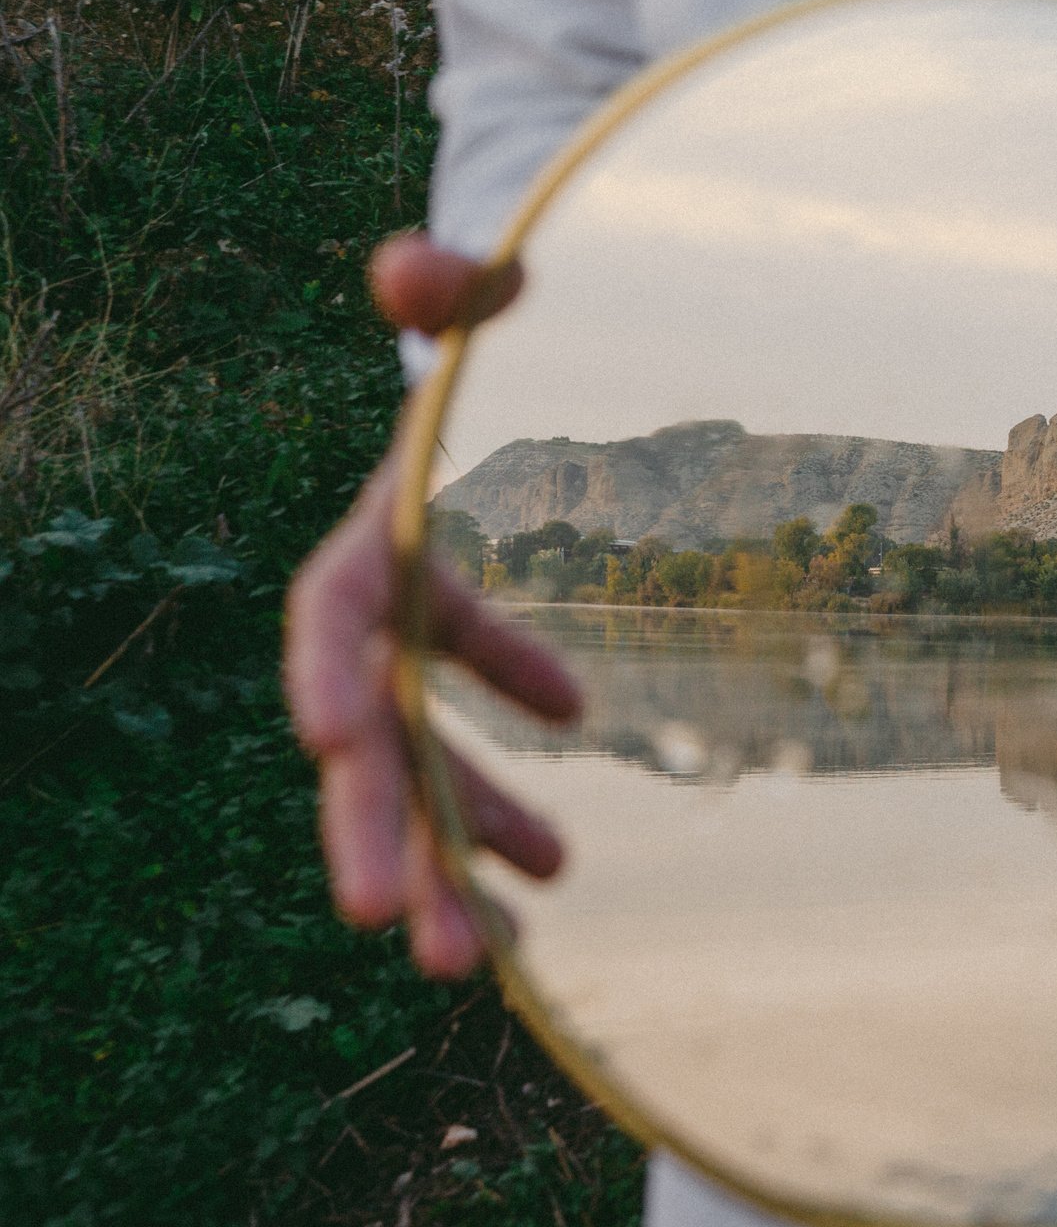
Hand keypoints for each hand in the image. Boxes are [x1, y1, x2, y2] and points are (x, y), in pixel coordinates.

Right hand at [283, 234, 574, 977]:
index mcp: (371, 535)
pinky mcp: (454, 662)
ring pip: (422, 774)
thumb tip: (409, 267)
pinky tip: (554, 870)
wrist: (478, 364)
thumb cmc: (479, 326)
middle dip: (381, 828)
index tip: (341, 741)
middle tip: (404, 931)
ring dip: (452, 860)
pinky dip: (505, 805)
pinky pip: (470, 748)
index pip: (335, 611)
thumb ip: (451, 284)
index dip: (332, 669)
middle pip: (369, 734)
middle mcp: (378, 610)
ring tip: (502, 959)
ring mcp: (414, 648)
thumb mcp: (479, 295)